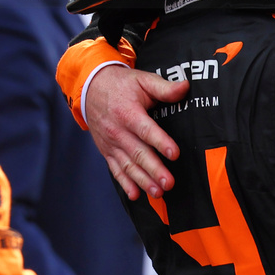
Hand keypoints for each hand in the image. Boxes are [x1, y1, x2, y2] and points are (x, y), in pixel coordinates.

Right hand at [85, 65, 186, 200]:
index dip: (160, 142)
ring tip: (157, 192)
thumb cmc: (120, 85)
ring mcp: (111, 143)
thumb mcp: (141, 80)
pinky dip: (124, 183)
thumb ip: (164, 87)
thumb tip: (185, 87)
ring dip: (142, 181)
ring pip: (128, 165)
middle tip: (169, 183)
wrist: (89, 89)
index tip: (174, 153)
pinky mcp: (107, 151)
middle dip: (154, 170)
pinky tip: (135, 194)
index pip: (146, 130)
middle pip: (138, 153)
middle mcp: (118, 131)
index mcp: (128, 112)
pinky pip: (115, 169)